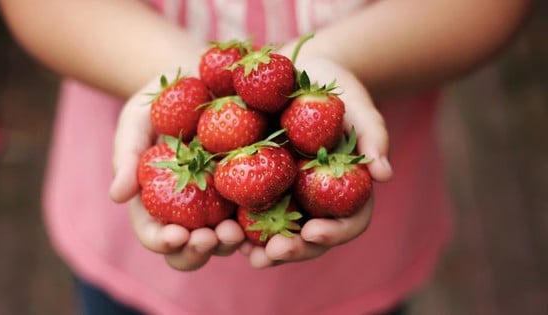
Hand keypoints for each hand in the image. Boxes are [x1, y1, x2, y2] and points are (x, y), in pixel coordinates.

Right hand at [109, 70, 245, 270]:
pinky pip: (257, 213)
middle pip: (191, 248)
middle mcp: (190, 210)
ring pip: (225, 239)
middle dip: (198, 251)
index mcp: (157, 202)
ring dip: (229, 243)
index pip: (155, 234)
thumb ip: (126, 156)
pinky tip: (266, 220)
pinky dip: (259, 224)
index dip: (162, 242)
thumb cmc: (160, 101)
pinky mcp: (251, 188)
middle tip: (209, 239)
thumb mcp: (136, 120)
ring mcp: (222, 203)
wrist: (201, 78)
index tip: (175, 236)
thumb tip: (117, 196)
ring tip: (235, 230)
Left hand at [239, 56, 393, 267]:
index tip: (314, 232)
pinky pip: (248, 210)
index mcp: (346, 189)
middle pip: (311, 239)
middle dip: (294, 250)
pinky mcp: (257, 185)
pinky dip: (238, 224)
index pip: (349, 222)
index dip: (335, 233)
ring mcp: (287, 196)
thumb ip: (372, 136)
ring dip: (263, 249)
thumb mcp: (356, 106)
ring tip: (244, 252)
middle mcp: (316, 201)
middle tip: (274, 252)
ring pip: (279, 234)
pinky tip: (222, 228)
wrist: (296, 72)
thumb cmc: (333, 88)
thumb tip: (385, 175)